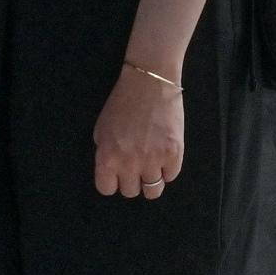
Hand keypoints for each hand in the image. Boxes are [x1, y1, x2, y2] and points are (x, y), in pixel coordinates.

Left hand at [93, 65, 185, 198]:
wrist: (150, 82)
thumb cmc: (122, 103)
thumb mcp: (101, 130)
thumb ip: (105, 154)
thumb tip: (114, 171)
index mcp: (107, 158)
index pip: (107, 189)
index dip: (112, 182)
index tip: (118, 173)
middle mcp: (129, 163)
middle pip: (131, 192)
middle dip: (133, 180)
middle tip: (137, 165)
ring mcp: (153, 159)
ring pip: (153, 191)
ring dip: (151, 180)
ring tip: (153, 166)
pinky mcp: (174, 153)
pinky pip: (171, 176)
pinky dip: (168, 169)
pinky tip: (165, 155)